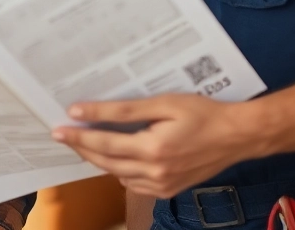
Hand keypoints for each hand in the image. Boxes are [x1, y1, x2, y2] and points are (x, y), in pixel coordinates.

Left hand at [52, 95, 255, 197]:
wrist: (237, 136)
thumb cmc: (203, 113)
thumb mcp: (163, 103)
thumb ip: (123, 109)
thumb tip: (85, 111)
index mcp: (152, 149)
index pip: (103, 143)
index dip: (77, 136)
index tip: (57, 128)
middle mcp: (154, 172)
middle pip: (105, 161)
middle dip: (82, 147)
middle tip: (63, 134)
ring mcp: (161, 185)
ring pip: (117, 175)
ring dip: (99, 159)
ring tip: (85, 141)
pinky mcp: (168, 191)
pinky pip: (133, 184)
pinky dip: (120, 171)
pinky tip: (118, 156)